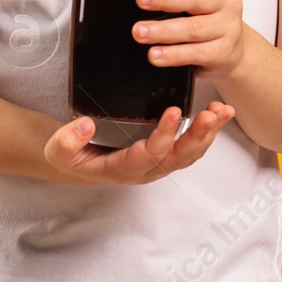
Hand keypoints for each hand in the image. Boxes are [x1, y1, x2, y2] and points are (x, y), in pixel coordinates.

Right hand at [43, 102, 236, 184]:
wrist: (77, 163)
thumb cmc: (71, 156)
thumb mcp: (58, 151)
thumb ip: (67, 141)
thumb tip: (85, 125)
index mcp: (123, 169)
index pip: (149, 155)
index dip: (163, 136)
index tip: (173, 111)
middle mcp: (146, 170)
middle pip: (178, 157)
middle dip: (197, 136)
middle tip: (211, 113)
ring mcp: (158, 164)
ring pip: (190, 154)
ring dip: (209, 133)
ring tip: (223, 111)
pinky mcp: (165, 154)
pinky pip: (192, 147)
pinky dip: (208, 131)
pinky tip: (219, 112)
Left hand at [133, 0, 245, 79]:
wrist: (234, 48)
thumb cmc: (210, 13)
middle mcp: (228, 3)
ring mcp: (227, 29)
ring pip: (193, 28)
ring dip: (163, 30)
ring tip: (140, 31)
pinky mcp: (222, 53)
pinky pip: (194, 53)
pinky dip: (172, 54)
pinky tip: (156, 54)